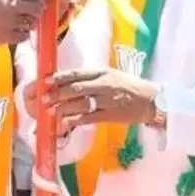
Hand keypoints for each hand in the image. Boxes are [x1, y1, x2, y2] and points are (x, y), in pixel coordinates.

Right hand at [0, 0, 49, 52]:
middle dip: (36, 10)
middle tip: (30, 13)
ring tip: (16, 23)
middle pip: (37, 7)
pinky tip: (12, 32)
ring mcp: (10, 20)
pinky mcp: (7, 35)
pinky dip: (21, 34)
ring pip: (32, 22)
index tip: (41, 0)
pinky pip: (24, 35)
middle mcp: (11, 4)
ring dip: (28, 23)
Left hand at [34, 67, 158, 129]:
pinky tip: (66, 123)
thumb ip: (91, 78)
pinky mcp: (111, 114)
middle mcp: (104, 84)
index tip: (45, 81)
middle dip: (57, 94)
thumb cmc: (128, 86)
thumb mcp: (110, 75)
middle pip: (76, 88)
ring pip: (81, 103)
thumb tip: (68, 82)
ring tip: (51, 112)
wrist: (151, 100)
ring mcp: (107, 99)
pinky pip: (90, 117)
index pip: (77, 73)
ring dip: (64, 108)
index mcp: (102, 72)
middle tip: (43, 99)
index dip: (59, 77)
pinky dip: (76, 120)